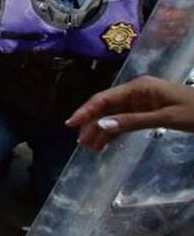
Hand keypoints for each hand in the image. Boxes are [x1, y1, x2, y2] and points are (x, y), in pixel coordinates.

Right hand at [66, 75, 193, 150]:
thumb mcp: (165, 117)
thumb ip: (132, 121)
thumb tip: (100, 126)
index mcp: (139, 88)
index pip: (105, 98)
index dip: (86, 111)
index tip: (71, 124)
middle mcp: (136, 93)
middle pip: (107, 107)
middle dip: (92, 124)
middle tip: (82, 143)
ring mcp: (142, 102)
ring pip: (114, 116)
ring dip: (102, 130)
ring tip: (91, 147)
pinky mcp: (148, 112)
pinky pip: (125, 121)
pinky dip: (115, 131)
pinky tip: (106, 143)